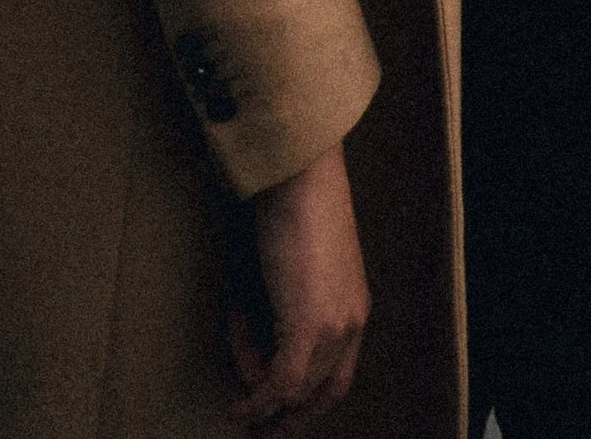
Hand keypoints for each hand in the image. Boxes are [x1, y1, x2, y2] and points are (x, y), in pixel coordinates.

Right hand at [230, 141, 369, 427]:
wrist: (302, 177)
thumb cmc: (296, 207)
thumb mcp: (301, 267)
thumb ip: (289, 305)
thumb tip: (258, 340)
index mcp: (355, 307)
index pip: (339, 377)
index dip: (308, 403)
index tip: (278, 415)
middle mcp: (352, 322)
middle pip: (318, 390)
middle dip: (286, 414)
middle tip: (255, 425)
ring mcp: (334, 326)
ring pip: (291, 387)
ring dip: (257, 384)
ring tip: (234, 363)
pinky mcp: (308, 326)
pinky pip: (278, 384)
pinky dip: (256, 400)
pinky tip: (238, 407)